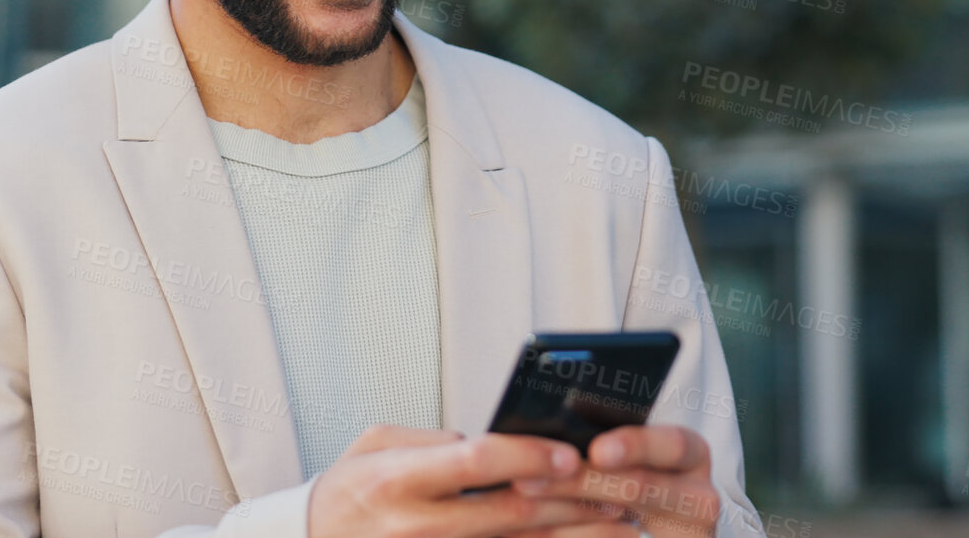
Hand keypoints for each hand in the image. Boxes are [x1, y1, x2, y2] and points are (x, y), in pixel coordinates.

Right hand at [307, 424, 630, 537]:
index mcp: (400, 478)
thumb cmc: (349, 489)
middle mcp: (419, 524)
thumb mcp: (376, 445)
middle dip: (572, 500)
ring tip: (619, 524)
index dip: (528, 455)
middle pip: (512, 512)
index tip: (571, 452)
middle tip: (619, 488)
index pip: (476, 462)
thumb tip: (493, 443)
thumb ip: (435, 440)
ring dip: (573, 536)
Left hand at [509, 426, 720, 536]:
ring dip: (563, 523)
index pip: (672, 444)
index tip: (598, 451)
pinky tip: (534, 535)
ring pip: (620, 532)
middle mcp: (697, 498)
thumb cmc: (637, 483)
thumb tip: (537, 430)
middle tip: (526, 482)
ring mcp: (684, 534)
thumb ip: (600, 441)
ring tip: (518, 512)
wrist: (663, 531)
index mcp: (689, 456)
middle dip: (577, 484)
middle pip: (638, 488)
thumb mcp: (634, 457)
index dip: (636, 445)